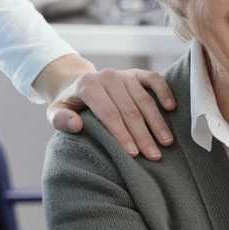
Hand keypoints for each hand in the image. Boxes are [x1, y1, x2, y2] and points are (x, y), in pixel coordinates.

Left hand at [36, 55, 175, 159]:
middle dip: (143, 135)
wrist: (79, 82)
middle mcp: (108, 76)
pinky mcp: (138, 73)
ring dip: (157, 122)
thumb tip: (77, 125)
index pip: (108, 113)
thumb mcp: (56, 112)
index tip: (133, 154)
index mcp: (88, 85)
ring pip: (145, 99)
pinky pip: (155, 79)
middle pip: (129, 110)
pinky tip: (171, 108)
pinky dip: (165, 92)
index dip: (121, 134)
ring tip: (166, 142)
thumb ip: (60, 120)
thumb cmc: (71, 105)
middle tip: (154, 156)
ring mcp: (125, 74)